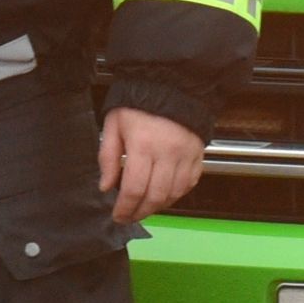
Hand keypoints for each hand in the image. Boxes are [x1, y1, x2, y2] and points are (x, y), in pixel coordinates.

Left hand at [96, 107, 205, 223]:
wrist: (172, 85)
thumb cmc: (139, 103)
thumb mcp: (114, 124)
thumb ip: (107, 157)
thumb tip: (106, 186)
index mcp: (142, 145)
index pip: (133, 189)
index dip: (124, 208)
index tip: (117, 216)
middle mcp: (167, 153)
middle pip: (154, 197)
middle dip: (140, 213)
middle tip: (129, 217)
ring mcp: (185, 155)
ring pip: (173, 194)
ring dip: (158, 206)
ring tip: (144, 207)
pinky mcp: (197, 155)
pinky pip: (189, 184)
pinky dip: (176, 194)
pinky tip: (164, 194)